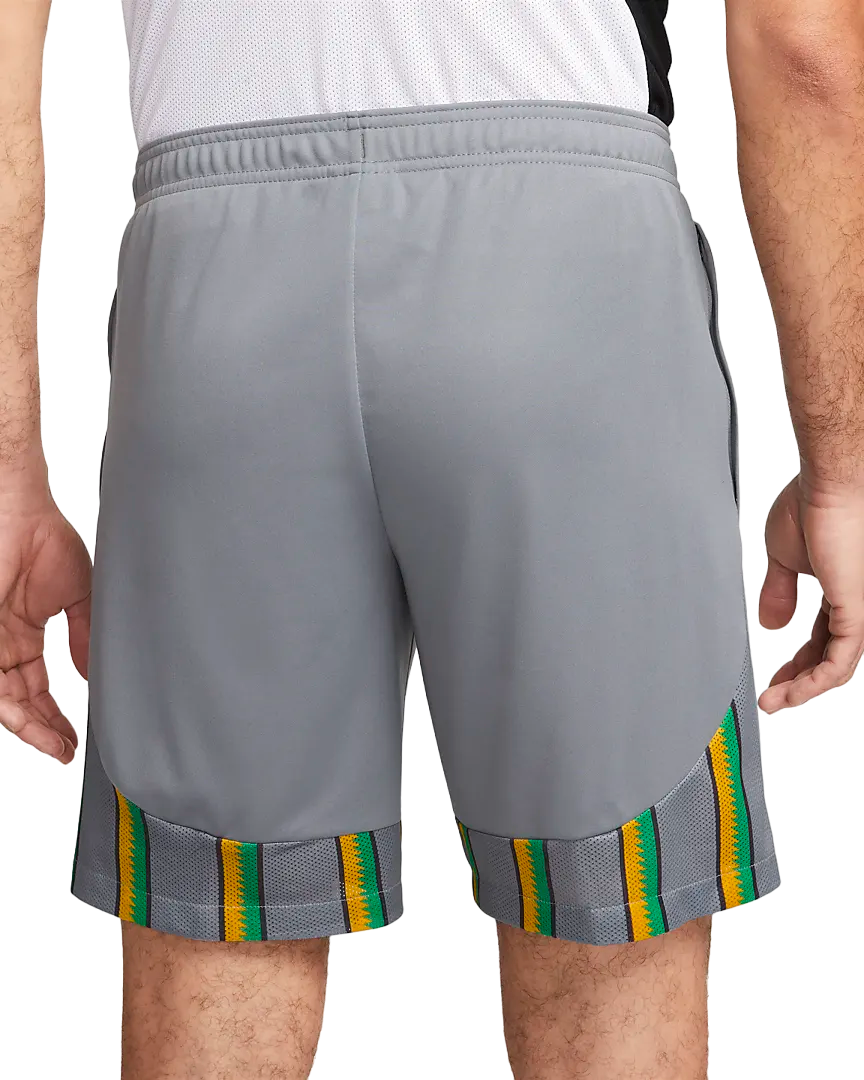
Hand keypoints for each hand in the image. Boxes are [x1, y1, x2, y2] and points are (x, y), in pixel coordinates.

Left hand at [0, 485, 90, 760]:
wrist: (18, 510)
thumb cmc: (44, 537)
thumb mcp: (79, 595)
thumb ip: (84, 636)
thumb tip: (92, 676)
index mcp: (24, 632)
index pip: (38, 687)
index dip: (55, 715)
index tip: (74, 737)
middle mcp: (2, 642)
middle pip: (19, 701)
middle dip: (43, 729)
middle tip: (65, 748)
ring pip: (2, 699)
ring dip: (28, 725)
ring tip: (55, 743)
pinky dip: (9, 707)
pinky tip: (29, 721)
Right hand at [759, 474, 863, 711]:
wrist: (831, 483)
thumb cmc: (812, 503)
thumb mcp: (782, 555)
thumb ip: (778, 591)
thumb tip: (769, 624)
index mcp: (842, 587)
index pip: (822, 637)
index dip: (797, 660)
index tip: (773, 677)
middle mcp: (857, 601)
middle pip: (830, 656)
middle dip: (799, 680)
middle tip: (772, 697)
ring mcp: (862, 610)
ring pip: (838, 667)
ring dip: (803, 689)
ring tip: (773, 702)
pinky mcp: (859, 614)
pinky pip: (839, 663)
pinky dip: (813, 683)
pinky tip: (791, 693)